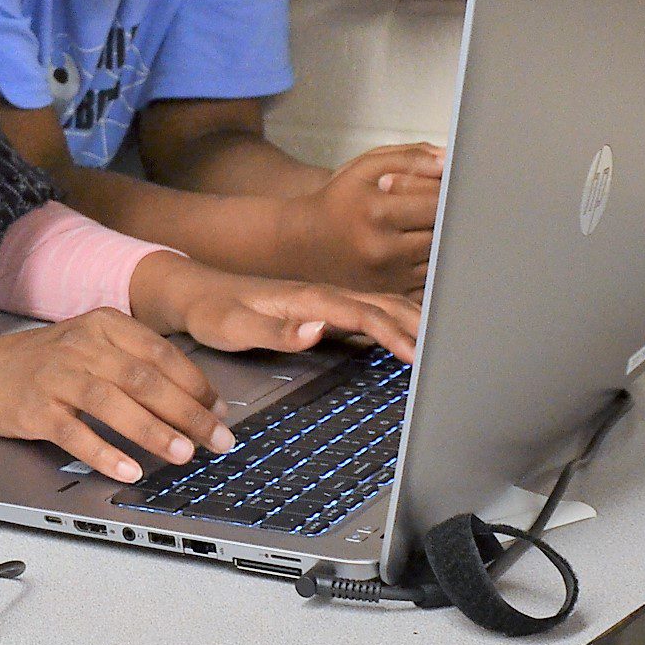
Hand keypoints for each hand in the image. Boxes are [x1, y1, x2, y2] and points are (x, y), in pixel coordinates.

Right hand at [0, 312, 232, 483]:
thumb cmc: (42, 365)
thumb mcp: (91, 348)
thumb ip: (137, 365)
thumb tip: (197, 400)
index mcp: (103, 324)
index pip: (161, 354)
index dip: (197, 385)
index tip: (222, 412)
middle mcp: (81, 345)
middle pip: (145, 379)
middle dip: (188, 413)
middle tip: (218, 440)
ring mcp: (56, 376)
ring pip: (114, 403)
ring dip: (153, 431)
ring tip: (182, 455)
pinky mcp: (34, 408)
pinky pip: (75, 433)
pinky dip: (104, 453)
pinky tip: (127, 471)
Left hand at [130, 251, 419, 362]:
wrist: (192, 290)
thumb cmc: (211, 311)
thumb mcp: (234, 326)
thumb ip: (275, 331)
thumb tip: (318, 329)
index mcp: (305, 297)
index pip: (361, 312)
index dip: (392, 332)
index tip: (418, 354)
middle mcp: (319, 294)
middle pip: (381, 303)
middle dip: (418, 323)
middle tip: (451, 350)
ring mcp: (322, 298)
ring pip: (379, 303)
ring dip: (413, 318)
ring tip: (443, 340)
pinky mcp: (319, 307)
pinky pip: (368, 310)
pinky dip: (396, 318)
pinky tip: (408, 333)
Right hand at [283, 142, 443, 294]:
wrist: (305, 241)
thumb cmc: (339, 200)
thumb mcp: (365, 167)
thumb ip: (409, 157)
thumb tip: (448, 161)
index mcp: (378, 213)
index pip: (438, 203)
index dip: (450, 194)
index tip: (448, 188)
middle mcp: (383, 249)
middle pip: (444, 234)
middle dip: (449, 220)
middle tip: (441, 209)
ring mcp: (388, 277)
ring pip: (441, 260)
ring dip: (443, 245)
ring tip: (426, 229)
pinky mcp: (390, 294)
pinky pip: (430, 282)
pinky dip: (433, 267)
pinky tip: (420, 252)